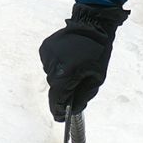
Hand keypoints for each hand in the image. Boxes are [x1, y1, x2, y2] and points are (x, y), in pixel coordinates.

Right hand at [39, 4, 127, 121]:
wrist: (92, 24)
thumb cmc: (98, 51)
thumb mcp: (97, 78)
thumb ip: (83, 96)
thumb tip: (73, 108)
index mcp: (65, 76)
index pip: (56, 100)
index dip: (59, 111)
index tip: (61, 117)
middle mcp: (52, 67)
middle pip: (54, 88)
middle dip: (64, 91)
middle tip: (76, 86)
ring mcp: (47, 56)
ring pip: (52, 75)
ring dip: (61, 76)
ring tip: (75, 66)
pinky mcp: (45, 48)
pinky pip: (50, 63)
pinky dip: (57, 64)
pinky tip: (68, 57)